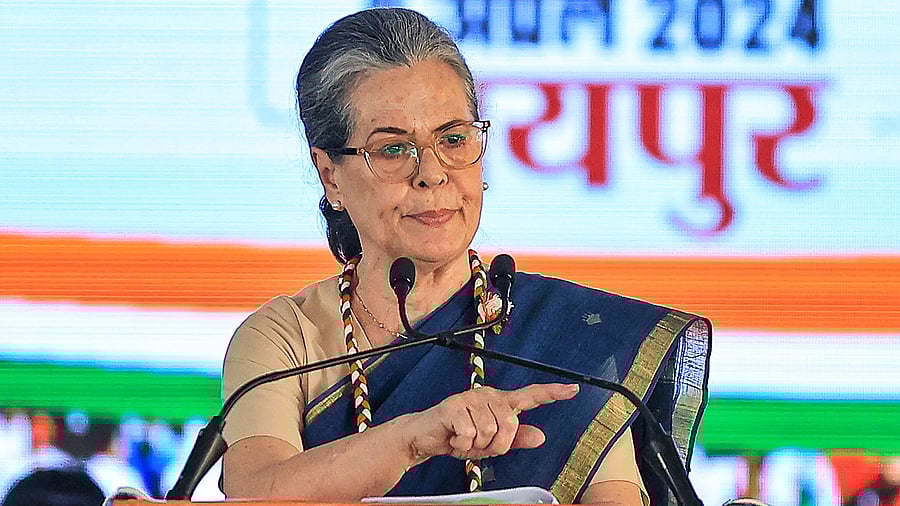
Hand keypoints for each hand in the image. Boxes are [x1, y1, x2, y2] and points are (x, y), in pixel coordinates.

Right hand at [403, 383, 578, 462]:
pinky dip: (462, 444)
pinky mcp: (454, 406)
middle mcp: (487, 395)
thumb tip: (541, 437)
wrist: (426, 437)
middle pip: (510, 425)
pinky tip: (454, 437)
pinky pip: (470, 434)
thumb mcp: (491, 443)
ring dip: (477, 445)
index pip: (529, 396)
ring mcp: (470, 398)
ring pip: (490, 432)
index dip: (552, 394)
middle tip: (478, 443)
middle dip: (496, 444)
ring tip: (464, 438)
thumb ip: (515, 439)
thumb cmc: (459, 436)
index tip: (573, 389)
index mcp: (499, 402)